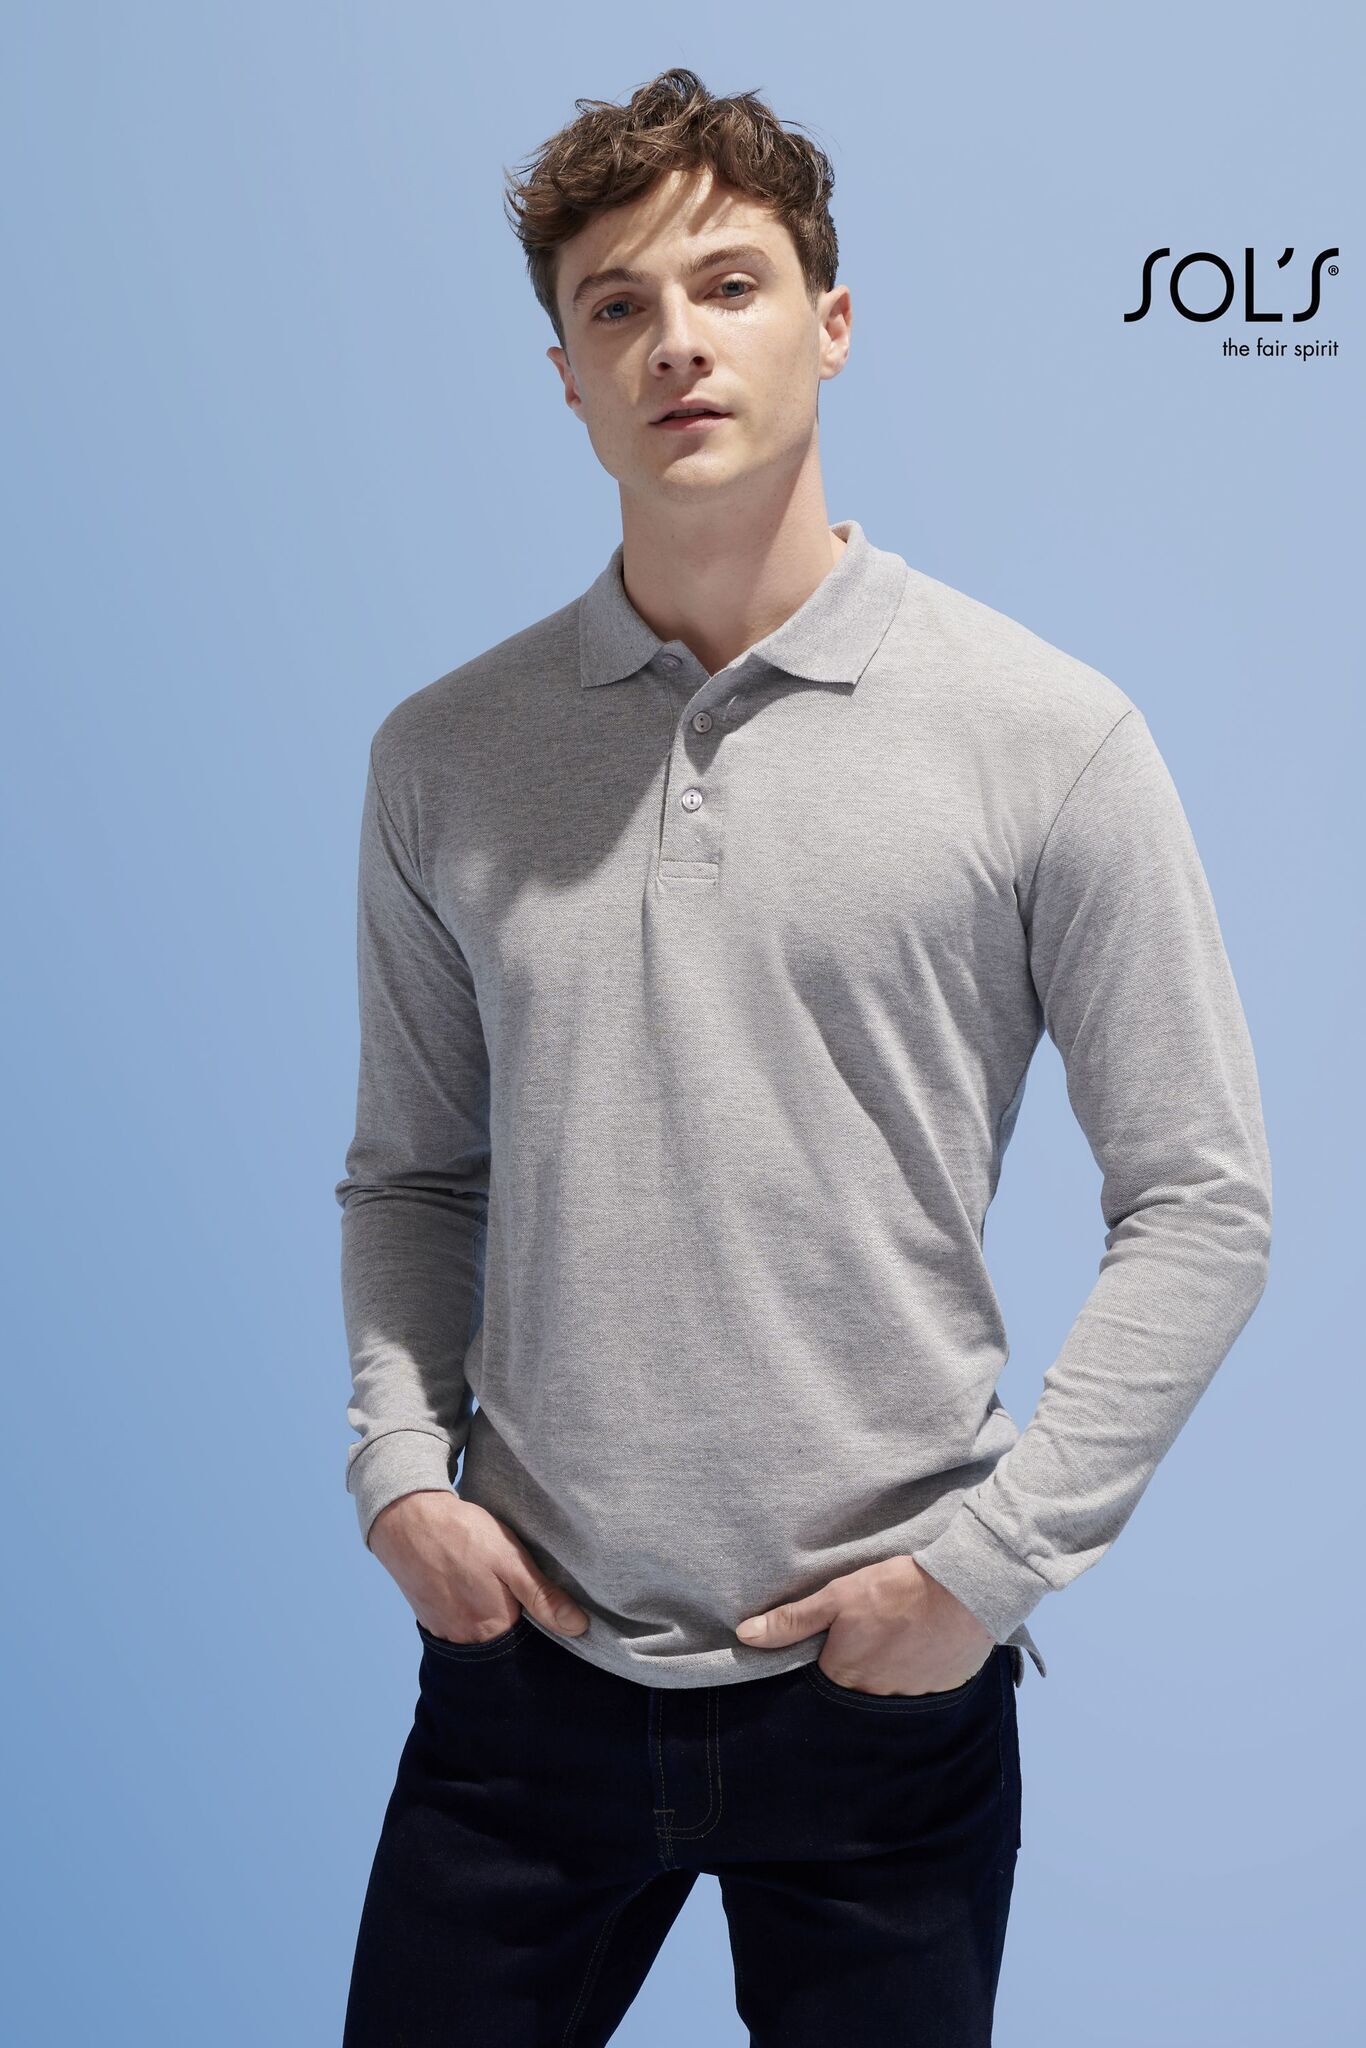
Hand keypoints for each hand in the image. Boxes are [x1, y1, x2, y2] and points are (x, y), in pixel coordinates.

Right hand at [367, 1490, 590, 1643]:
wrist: (406, 1519)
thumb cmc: (461, 1535)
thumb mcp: (510, 1559)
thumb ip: (543, 1597)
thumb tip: (579, 1627)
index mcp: (492, 1629)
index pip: (529, 1646)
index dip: (543, 1630)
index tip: (552, 1611)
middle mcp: (467, 1640)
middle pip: (504, 1645)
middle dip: (518, 1627)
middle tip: (521, 1594)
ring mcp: (445, 1631)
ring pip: (481, 1636)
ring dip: (493, 1619)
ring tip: (498, 1590)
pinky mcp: (430, 1618)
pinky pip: (460, 1626)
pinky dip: (471, 1613)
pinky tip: (476, 1589)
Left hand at [735, 1556, 994, 1695]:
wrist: (963, 1590)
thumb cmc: (894, 1590)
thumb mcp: (837, 1596)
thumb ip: (792, 1620)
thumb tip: (745, 1636)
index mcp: (845, 1677)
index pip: (822, 1681)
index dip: (826, 1661)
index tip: (833, 1643)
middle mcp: (874, 1699)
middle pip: (856, 1689)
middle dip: (857, 1670)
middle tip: (869, 1639)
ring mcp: (911, 1698)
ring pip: (889, 1690)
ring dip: (888, 1673)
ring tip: (895, 1641)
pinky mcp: (942, 1691)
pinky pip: (920, 1689)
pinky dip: (918, 1672)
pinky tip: (921, 1647)